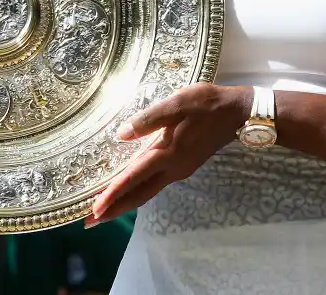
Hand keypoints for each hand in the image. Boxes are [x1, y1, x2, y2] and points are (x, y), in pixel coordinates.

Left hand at [88, 84, 249, 225]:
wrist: (237, 112)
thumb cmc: (205, 104)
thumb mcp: (176, 103)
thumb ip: (148, 119)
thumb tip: (121, 134)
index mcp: (167, 153)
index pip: (133, 178)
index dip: (112, 194)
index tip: (94, 210)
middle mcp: (173, 169)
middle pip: (138, 196)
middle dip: (114, 209)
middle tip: (89, 222)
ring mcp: (180, 170)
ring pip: (147, 192)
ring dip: (125, 202)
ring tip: (104, 209)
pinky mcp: (184, 166)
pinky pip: (156, 185)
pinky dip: (138, 191)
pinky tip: (130, 187)